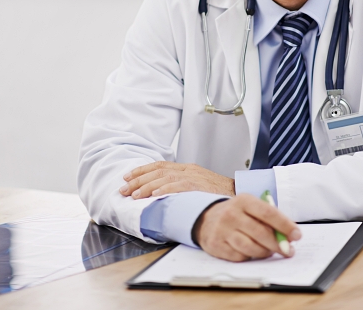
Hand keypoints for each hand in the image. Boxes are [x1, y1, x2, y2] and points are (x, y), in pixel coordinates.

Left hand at [119, 161, 234, 198]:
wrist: (240, 194)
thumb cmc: (219, 195)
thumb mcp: (199, 186)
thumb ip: (182, 187)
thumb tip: (161, 196)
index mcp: (188, 168)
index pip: (160, 166)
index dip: (141, 171)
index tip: (127, 177)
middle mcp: (189, 170)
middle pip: (158, 171)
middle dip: (138, 180)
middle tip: (123, 189)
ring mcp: (195, 176)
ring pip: (165, 177)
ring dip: (146, 186)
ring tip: (134, 195)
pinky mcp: (200, 185)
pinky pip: (179, 186)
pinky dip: (165, 189)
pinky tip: (153, 195)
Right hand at [194, 194, 301, 261]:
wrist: (207, 219)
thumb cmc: (237, 214)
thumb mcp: (251, 208)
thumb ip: (269, 218)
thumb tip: (289, 235)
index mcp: (244, 200)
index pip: (268, 213)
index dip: (285, 225)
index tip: (297, 235)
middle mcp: (232, 214)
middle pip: (261, 233)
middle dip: (278, 244)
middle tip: (288, 251)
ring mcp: (222, 230)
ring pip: (251, 247)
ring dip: (265, 252)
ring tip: (270, 251)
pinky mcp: (216, 245)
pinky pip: (240, 256)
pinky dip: (249, 256)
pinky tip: (252, 252)